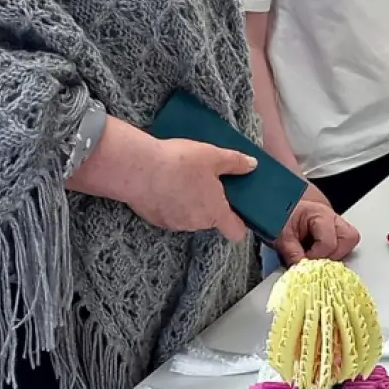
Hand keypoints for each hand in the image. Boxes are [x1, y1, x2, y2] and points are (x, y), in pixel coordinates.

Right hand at [122, 139, 252, 241]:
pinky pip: (169, 212)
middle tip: (206, 180)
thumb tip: (252, 165)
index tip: (239, 209)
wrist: (137, 169)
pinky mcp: (155, 219)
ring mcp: (174, 224)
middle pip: (211, 219)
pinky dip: (170, 201)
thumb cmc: (179, 162)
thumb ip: (235, 163)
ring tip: (183, 177)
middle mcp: (196, 224)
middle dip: (211, 202)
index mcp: (215, 213)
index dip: (240, 222)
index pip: (236, 232)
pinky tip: (165, 183)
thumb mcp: (213, 156)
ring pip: (189, 215)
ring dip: (189, 201)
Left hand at [276, 200, 360, 265]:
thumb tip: (301, 269)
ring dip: (339, 253)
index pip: (328, 242)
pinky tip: (322, 254)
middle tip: (318, 260)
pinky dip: (336, 252)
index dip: (317, 256)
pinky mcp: (338, 232)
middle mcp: (333, 218)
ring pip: (351, 240)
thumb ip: (292, 253)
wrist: (284, 211)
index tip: (305, 259)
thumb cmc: (284, 219)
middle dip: (334, 254)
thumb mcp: (283, 236)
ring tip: (321, 257)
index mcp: (320, 215)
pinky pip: (346, 244)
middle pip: (349, 238)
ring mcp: (338, 224)